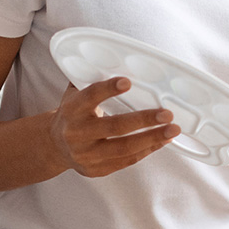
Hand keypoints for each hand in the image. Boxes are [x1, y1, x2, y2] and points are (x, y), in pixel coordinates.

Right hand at [48, 77, 179, 177]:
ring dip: (152, 138)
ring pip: (124, 148)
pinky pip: (127, 160)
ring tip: (173, 129)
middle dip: (144, 120)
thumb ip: (92, 77)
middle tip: (167, 113)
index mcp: (72, 110)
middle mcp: (77, 134)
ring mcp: (86, 155)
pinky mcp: (97, 169)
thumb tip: (117, 58)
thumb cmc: (74, 114)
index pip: (89, 97)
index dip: (108, 89)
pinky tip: (162, 140)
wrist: (55, 146)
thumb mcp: (75, 94)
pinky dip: (147, 150)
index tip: (128, 82)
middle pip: (114, 127)